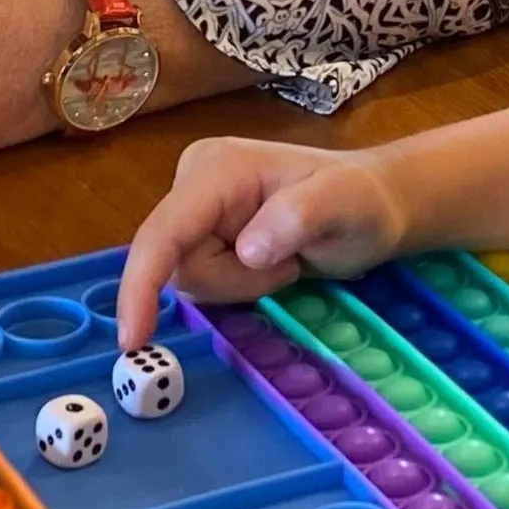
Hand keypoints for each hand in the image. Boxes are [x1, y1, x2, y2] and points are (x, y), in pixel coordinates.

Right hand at [115, 133, 413, 348]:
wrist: (376, 202)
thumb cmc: (363, 200)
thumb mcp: (344, 205)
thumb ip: (298, 218)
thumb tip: (246, 249)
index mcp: (217, 169)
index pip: (163, 232)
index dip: (141, 284)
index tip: (133, 339)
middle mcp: (193, 182)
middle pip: (177, 265)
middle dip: (233, 283)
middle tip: (288, 268)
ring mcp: (196, 209)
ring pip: (189, 278)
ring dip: (240, 286)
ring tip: (286, 261)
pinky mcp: (203, 232)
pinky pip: (202, 280)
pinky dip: (238, 285)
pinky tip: (272, 264)